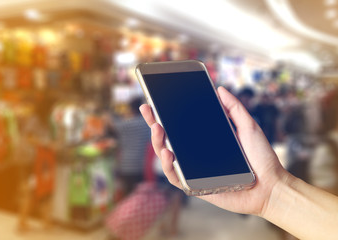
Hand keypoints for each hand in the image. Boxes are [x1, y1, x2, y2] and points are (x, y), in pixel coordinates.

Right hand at [139, 86, 288, 215]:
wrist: (271, 185)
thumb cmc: (261, 158)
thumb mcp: (248, 127)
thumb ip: (234, 109)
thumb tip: (220, 90)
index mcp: (204, 139)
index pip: (179, 126)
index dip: (164, 115)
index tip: (154, 101)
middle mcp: (195, 154)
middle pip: (168, 139)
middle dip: (154, 124)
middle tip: (149, 111)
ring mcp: (193, 170)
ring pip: (167, 157)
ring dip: (158, 143)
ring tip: (158, 129)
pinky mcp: (195, 185)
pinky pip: (175, 177)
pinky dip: (168, 166)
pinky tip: (168, 154)